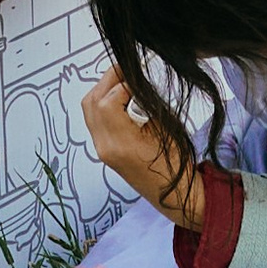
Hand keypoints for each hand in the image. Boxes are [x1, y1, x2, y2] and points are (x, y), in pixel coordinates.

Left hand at [80, 68, 204, 226]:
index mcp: (122, 144)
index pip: (108, 101)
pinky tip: (122, 102)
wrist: (174, 195)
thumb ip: (146, 102)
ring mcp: (101, 150)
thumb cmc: (177, 164)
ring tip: (126, 85)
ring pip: (89, 110)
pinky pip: (95, 120)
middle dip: (108, 81)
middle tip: (127, 72)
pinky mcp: (103, 151)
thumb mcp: (166, 127)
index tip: (139, 78)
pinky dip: (104, 105)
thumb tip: (134, 81)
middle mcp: (105, 147)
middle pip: (92, 102)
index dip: (123, 83)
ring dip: (103, 91)